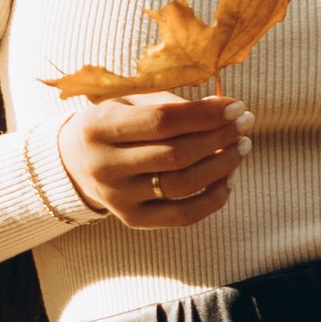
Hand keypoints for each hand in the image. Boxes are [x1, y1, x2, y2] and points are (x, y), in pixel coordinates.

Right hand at [58, 90, 252, 229]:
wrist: (75, 162)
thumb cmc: (113, 121)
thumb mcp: (130, 101)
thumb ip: (172, 104)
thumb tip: (223, 110)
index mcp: (100, 126)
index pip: (162, 121)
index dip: (204, 114)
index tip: (236, 105)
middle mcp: (105, 165)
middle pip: (176, 154)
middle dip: (219, 137)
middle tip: (245, 123)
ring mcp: (118, 198)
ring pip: (182, 186)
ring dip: (221, 166)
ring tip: (242, 147)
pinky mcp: (132, 220)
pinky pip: (182, 216)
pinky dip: (212, 199)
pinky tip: (229, 179)